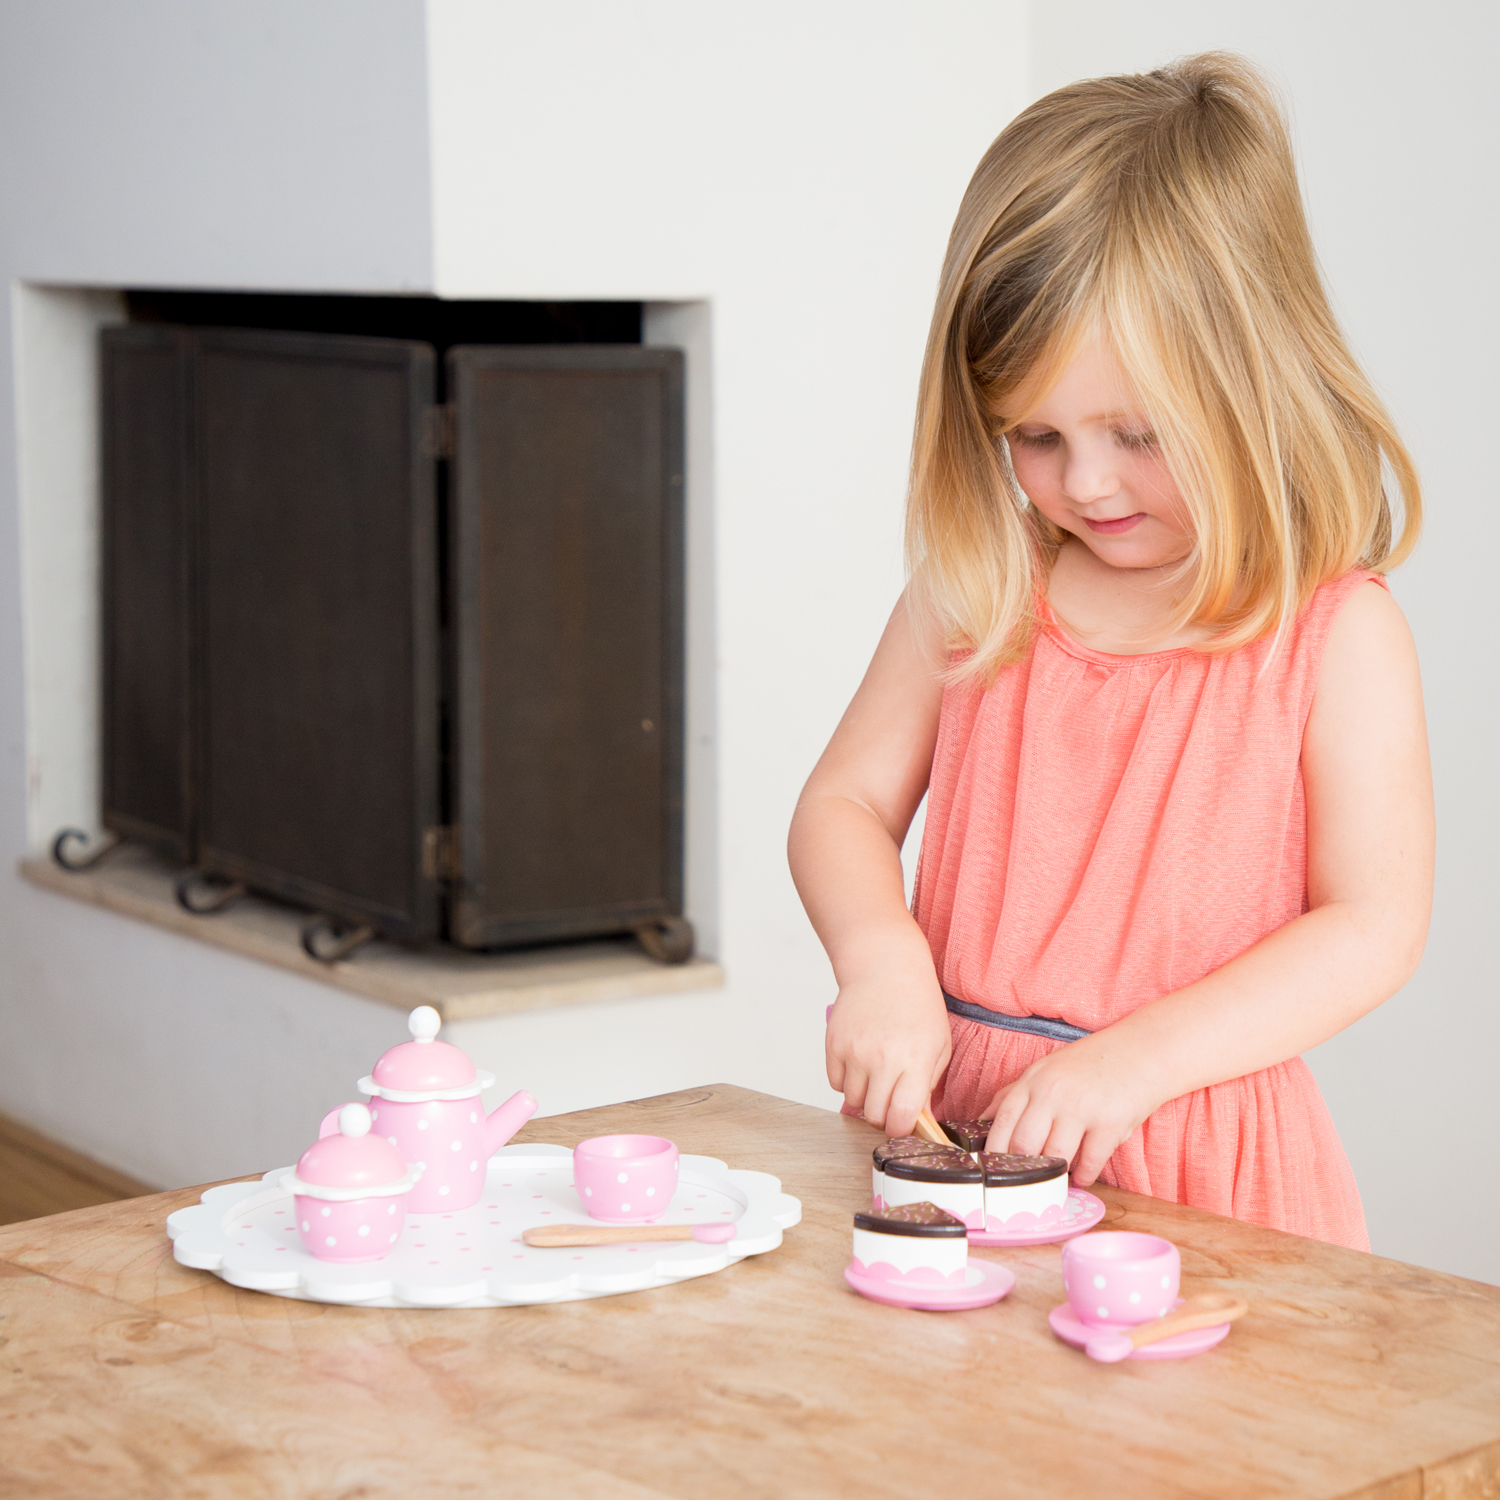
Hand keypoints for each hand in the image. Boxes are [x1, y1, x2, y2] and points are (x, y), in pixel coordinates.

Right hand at [826, 973, 950, 1137]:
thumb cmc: (918, 1004)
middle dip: (882, 1115)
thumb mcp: (939, 1044)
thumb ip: (928, 1084)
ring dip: (864, 1096)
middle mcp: (882, 1058)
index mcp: (914, 1060)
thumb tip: (915, 1117)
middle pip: (873, 1115)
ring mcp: (854, 1051)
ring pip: (852, 1101)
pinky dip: (846, 1080)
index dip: (901, 1128)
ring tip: (876, 1074)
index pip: (901, 1117)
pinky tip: (860, 1061)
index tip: (902, 1124)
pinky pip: (835, 1082)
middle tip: (889, 1100)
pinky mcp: (834, 1043)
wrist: (885, 967)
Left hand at [981, 1033, 1160, 1184]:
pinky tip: (1082, 1176)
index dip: (993, 1151)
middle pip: (1024, 1144)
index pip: (1002, 1122)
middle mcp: (1053, 1093)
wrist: (1140, 1053)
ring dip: (1054, 1174)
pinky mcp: (1110, 1123)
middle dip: (1022, 1168)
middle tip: (1026, 1179)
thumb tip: (981, 1121)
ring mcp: (1082, 1108)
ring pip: (1055, 1157)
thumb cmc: (1089, 1065)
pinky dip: (1083, 1176)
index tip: (993, 1170)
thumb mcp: (1044, 1070)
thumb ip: (1013, 1094)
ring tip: (1055, 1177)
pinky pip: (1090, 1162)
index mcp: (1033, 1081)